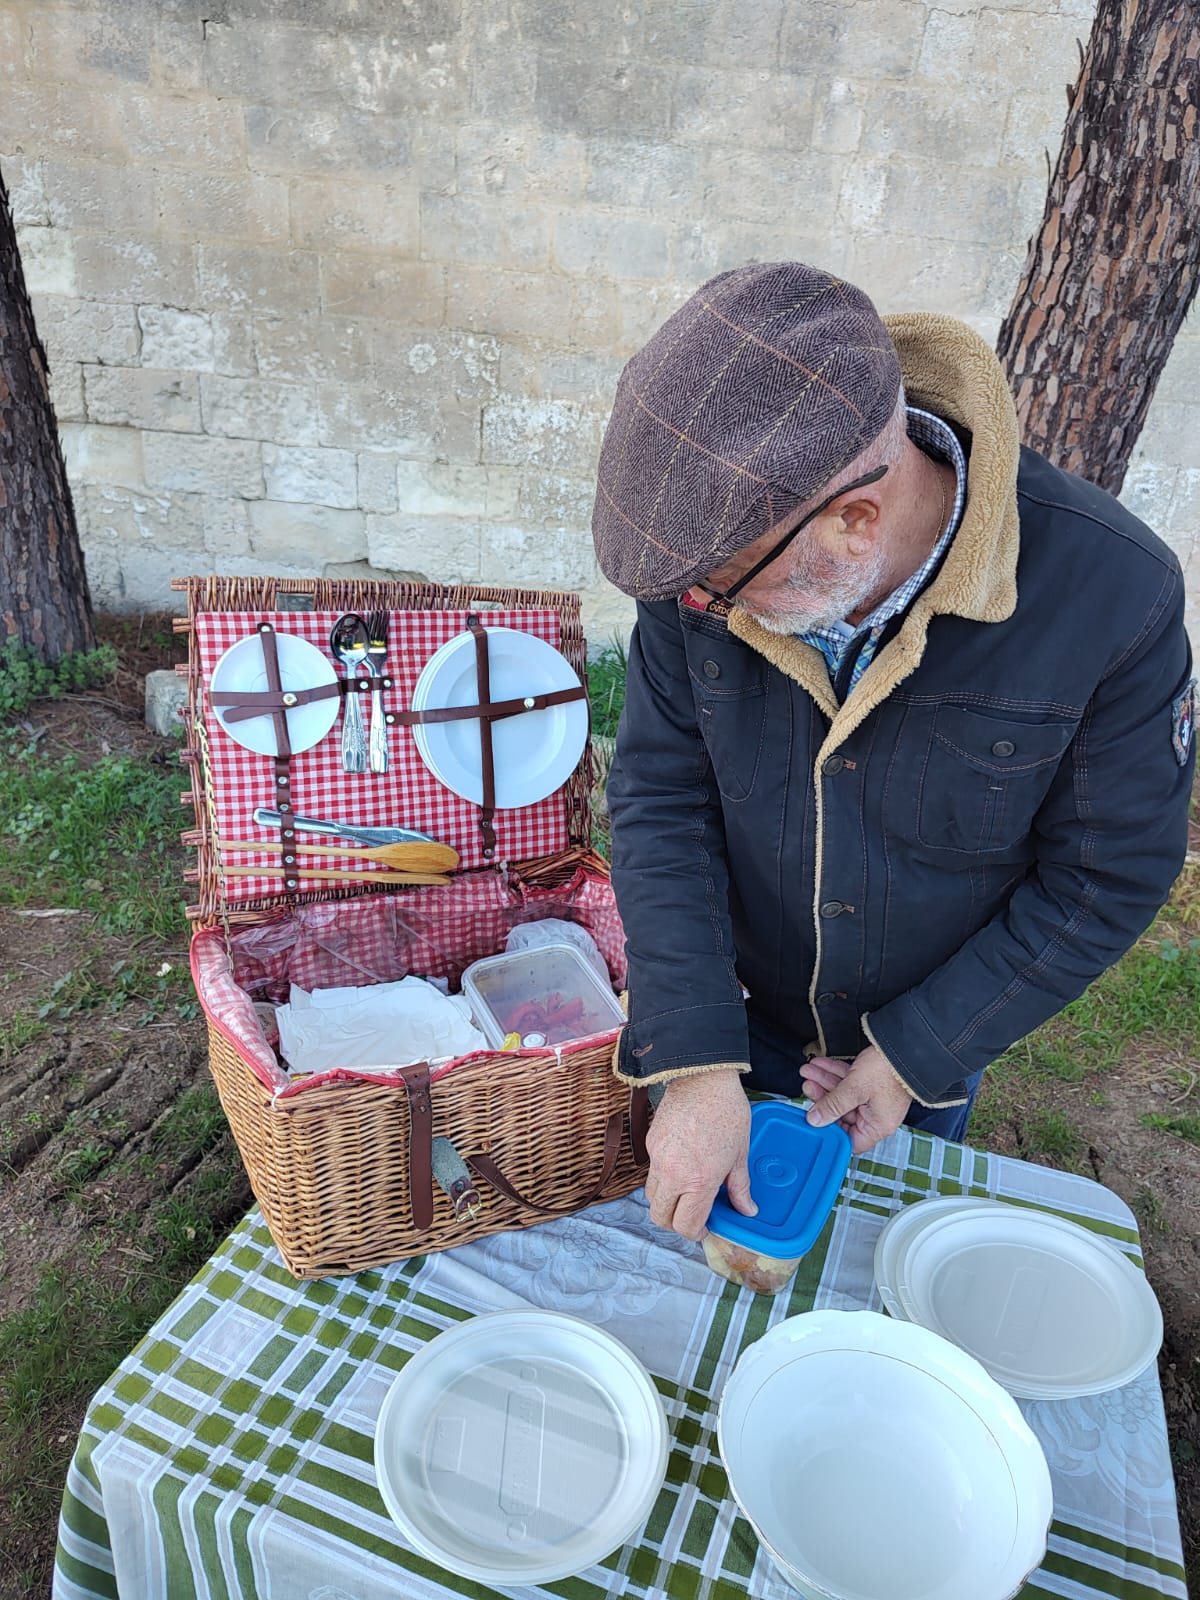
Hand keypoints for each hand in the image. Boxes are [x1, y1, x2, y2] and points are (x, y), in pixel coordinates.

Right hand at [643, 1069, 755, 1239]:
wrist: (703, 1078)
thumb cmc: (727, 1111)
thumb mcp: (740, 1153)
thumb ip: (740, 1187)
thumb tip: (747, 1210)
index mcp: (699, 1180)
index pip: (686, 1225)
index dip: (695, 1233)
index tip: (705, 1228)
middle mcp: (673, 1174)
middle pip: (660, 1217)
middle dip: (675, 1224)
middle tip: (692, 1216)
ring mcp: (658, 1158)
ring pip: (652, 1196)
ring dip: (666, 1202)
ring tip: (686, 1192)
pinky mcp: (650, 1143)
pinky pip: (652, 1172)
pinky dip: (663, 1178)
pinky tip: (682, 1165)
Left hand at [802, 1045, 911, 1155]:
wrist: (904, 1044)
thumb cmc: (888, 1070)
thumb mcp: (855, 1089)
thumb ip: (833, 1105)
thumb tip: (815, 1120)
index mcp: (877, 1125)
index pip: (850, 1140)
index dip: (831, 1132)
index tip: (814, 1120)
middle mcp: (876, 1115)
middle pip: (842, 1113)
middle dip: (822, 1097)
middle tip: (808, 1086)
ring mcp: (873, 1098)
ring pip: (843, 1094)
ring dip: (825, 1082)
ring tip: (809, 1071)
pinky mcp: (870, 1083)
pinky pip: (849, 1082)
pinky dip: (834, 1073)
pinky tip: (820, 1065)